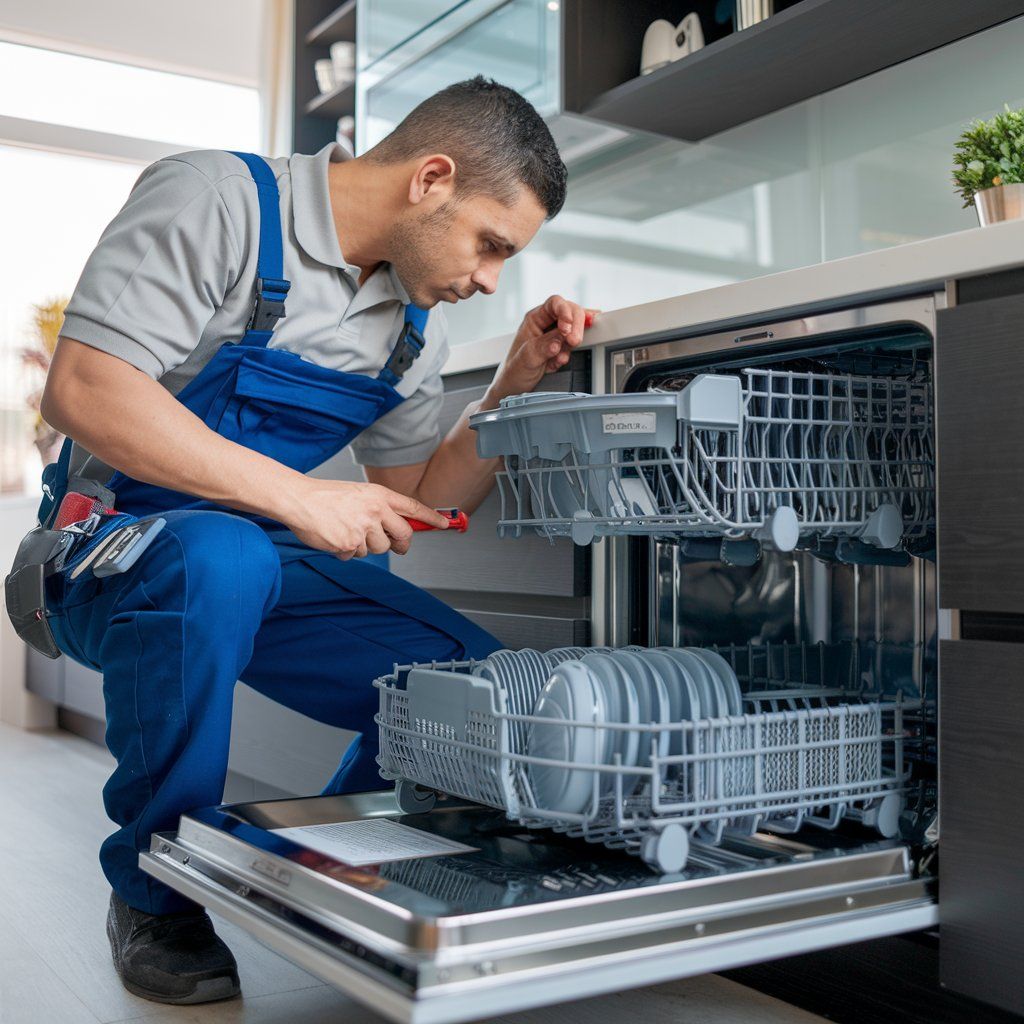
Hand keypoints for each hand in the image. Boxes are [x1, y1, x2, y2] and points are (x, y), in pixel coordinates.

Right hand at [285, 480, 449, 558]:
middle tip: (399, 547)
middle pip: (403, 535)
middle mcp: (375, 511)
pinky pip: (356, 555)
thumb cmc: (326, 496)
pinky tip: (335, 537)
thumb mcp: (359, 494)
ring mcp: (363, 529)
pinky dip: (346, 551)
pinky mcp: (350, 545)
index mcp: (379, 495)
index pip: (413, 507)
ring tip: (347, 531)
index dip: (431, 517)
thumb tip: (398, 528)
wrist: (299, 500)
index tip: (444, 524)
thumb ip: (379, 508)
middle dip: (402, 545)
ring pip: (379, 549)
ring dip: (367, 546)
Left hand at [492, 294, 598, 398]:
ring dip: (571, 344)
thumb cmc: (514, 370)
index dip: (565, 311)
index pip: (555, 303)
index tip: (567, 328)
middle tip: (573, 341)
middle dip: (575, 327)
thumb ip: (543, 347)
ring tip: (558, 358)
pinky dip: (570, 354)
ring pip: (574, 329)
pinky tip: (557, 362)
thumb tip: (558, 341)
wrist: (515, 387)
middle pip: (571, 312)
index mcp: (534, 319)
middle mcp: (545, 323)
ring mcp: (555, 335)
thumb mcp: (526, 358)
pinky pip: (573, 345)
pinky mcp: (561, 346)